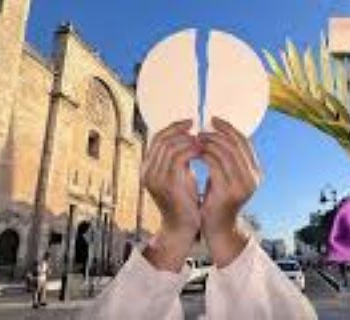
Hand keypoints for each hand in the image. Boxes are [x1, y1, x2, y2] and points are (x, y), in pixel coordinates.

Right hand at [141, 120, 200, 271]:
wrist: (182, 228)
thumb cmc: (185, 202)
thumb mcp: (179, 176)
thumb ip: (179, 159)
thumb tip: (190, 137)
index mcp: (148, 168)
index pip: (157, 138)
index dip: (173, 127)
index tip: (190, 122)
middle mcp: (147, 171)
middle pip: (161, 139)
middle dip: (181, 131)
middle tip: (198, 129)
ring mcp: (155, 178)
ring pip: (169, 147)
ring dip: (188, 141)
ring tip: (202, 141)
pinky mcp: (167, 184)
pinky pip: (178, 159)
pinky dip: (191, 151)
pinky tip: (202, 152)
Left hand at [199, 117, 261, 266]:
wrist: (217, 228)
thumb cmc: (218, 200)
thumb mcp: (226, 176)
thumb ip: (227, 158)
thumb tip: (219, 132)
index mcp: (255, 171)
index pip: (244, 141)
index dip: (228, 128)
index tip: (213, 120)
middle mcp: (253, 177)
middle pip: (235, 144)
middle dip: (216, 133)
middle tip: (201, 130)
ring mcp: (243, 184)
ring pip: (225, 151)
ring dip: (208, 143)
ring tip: (196, 140)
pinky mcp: (228, 190)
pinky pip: (214, 164)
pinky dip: (204, 155)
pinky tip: (194, 153)